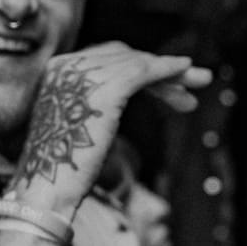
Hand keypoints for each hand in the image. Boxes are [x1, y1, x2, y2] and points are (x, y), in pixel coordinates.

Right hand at [12, 42, 210, 208]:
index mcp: (56, 71)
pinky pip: (143, 72)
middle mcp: (67, 65)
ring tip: (200, 83)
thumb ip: (92, 111)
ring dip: (172, 73)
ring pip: (137, 63)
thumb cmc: (60, 171)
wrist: (46, 188)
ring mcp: (84, 74)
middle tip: (193, 82)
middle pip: (124, 57)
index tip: (165, 88)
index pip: (107, 60)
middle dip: (161, 69)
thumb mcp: (76, 129)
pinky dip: (168, 70)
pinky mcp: (105, 89)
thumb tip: (111, 115)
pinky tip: (186, 72)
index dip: (140, 69)